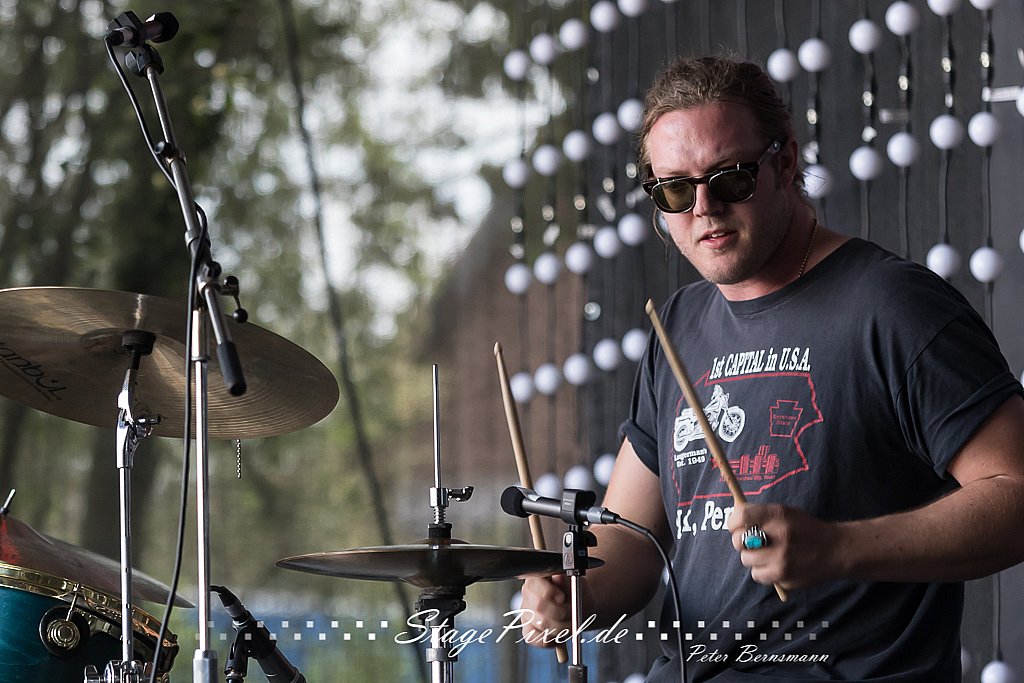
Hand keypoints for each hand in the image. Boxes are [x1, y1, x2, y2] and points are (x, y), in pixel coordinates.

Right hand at [518, 575, 570, 647]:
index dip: (548, 592)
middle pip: (538, 605)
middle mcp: (528, 594)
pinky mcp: (527, 628)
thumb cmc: (577, 593)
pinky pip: (533, 638)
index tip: (561, 597)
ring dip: (560, 627)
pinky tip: (557, 635)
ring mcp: (526, 612)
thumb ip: (566, 581)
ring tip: (570, 624)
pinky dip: (548, 640)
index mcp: (537, 578)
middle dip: (559, 612)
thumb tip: (558, 577)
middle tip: (571, 613)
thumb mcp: (575, 583)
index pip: (534, 584)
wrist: (581, 605)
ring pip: (540, 623)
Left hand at [728, 503, 843, 588]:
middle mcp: (779, 536)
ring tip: (767, 553)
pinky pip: (758, 576)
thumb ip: (761, 515)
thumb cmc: (806, 529)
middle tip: (750, 541)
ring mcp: (782, 559)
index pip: (741, 516)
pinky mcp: (784, 577)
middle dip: (741, 541)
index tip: (735, 525)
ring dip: (752, 558)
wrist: (836, 550)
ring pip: (746, 560)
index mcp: (778, 515)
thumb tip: (733, 520)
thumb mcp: (786, 512)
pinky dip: (762, 572)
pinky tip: (774, 565)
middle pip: (738, 541)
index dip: (733, 521)